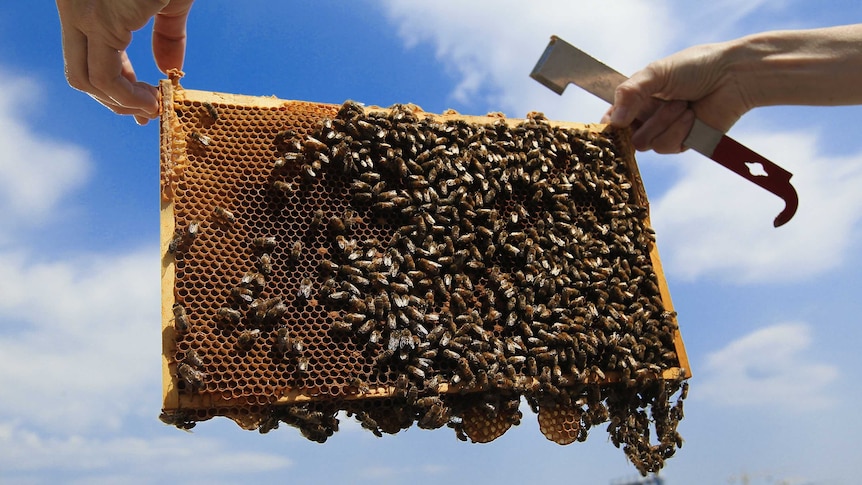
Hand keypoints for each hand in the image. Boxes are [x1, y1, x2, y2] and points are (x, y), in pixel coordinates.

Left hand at [56, 0, 193, 124]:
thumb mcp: (171, 4)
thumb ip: (168, 35)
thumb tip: (169, 70)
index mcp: (88, 3)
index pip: (89, 57)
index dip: (118, 85)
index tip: (145, 103)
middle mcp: (76, 8)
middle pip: (80, 73)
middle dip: (115, 101)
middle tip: (149, 111)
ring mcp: (82, 14)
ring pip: (85, 80)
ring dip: (122, 104)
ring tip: (153, 107)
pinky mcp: (99, 22)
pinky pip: (104, 77)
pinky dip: (127, 97)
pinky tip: (150, 101)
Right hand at [603, 42, 753, 152]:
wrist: (733, 77)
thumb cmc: (697, 67)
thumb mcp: (656, 72)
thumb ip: (629, 93)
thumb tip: (613, 121)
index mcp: (639, 97)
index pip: (613, 117)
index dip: (610, 125)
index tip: (611, 125)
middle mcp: (649, 115)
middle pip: (627, 135)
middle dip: (644, 119)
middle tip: (661, 103)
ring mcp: (665, 130)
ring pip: (646, 143)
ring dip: (664, 122)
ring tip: (684, 104)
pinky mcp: (682, 143)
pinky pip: (666, 147)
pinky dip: (678, 130)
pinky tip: (692, 116)